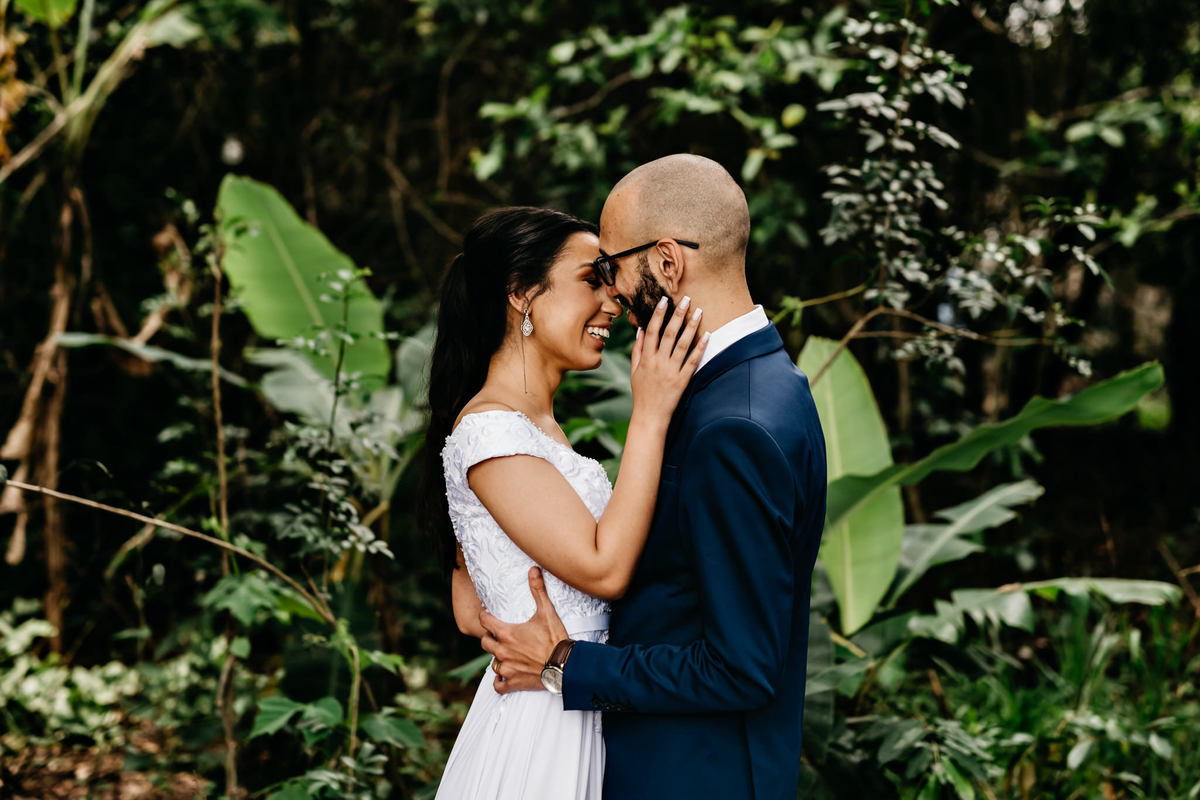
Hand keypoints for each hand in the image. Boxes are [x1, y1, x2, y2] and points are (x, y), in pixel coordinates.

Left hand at [479, 567, 568, 694]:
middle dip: (490, 637)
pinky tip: (505, 675)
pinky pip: (498, 685)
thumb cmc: (555, 638)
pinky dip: (500, 680)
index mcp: (507, 633)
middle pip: (485, 642)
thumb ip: (538, 590)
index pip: (484, 622)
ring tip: (505, 653)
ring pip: (492, 663)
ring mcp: (507, 668)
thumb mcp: (547, 612)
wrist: (566, 665)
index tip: (487, 614)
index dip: (484, 616)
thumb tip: (533, 569)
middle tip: (499, 634)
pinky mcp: (513, 682)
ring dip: (497, 657)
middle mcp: (503, 651)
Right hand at [629, 296, 707, 423]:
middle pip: (669, 334)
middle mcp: (658, 363)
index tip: (665, 300)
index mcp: (645, 358)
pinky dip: (700, 348)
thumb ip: (637, 350)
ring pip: (682, 344)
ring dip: (691, 326)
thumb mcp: (634, 371)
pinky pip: (692, 361)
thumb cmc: (642, 393)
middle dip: (678, 315)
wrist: (650, 416)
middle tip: (686, 299)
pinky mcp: (682, 380)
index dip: (658, 314)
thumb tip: (640, 330)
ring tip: (698, 312)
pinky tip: (707, 335)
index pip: (652, 331)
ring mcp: (671, 371)